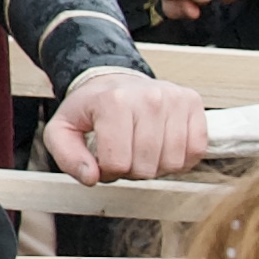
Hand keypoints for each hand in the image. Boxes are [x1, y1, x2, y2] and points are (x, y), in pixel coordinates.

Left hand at [44, 69, 210, 183]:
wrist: (114, 81)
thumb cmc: (90, 109)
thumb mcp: (62, 130)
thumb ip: (68, 157)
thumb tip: (92, 177)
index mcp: (114, 102)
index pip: (118, 163)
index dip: (108, 171)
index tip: (102, 157)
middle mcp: (148, 97)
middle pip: (146, 166)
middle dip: (131, 170)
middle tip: (123, 154)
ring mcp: (174, 98)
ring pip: (173, 162)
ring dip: (156, 166)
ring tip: (141, 150)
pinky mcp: (193, 102)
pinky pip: (196, 150)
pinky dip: (180, 158)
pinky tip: (162, 147)